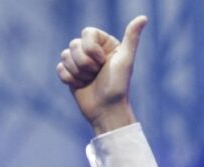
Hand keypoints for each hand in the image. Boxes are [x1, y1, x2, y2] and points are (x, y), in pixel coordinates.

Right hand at [56, 15, 147, 133]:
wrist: (107, 110)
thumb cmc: (118, 86)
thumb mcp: (125, 60)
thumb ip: (132, 37)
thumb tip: (143, 18)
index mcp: (105, 44)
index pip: (87, 32)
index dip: (91, 48)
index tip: (102, 62)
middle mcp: (92, 51)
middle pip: (74, 44)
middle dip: (84, 63)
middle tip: (97, 74)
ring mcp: (81, 63)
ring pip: (65, 55)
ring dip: (78, 72)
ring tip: (90, 81)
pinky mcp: (71, 74)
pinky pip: (60, 68)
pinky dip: (69, 79)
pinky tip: (81, 86)